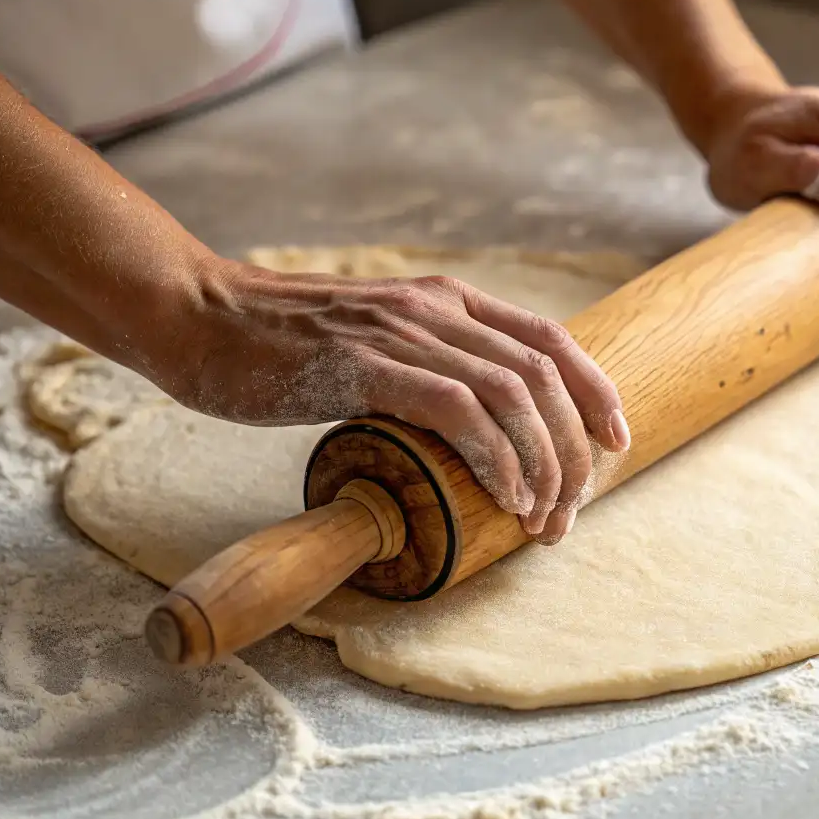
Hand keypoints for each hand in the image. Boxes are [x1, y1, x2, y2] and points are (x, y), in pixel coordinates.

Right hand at [159, 260, 630, 541]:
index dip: (595, 391)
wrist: (202, 318)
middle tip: (570, 510)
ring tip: (540, 519)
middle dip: (573, 450)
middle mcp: (436, 307)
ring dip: (541, 465)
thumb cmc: (284, 344)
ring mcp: (402, 332)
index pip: (551, 338)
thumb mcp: (376, 340)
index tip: (617, 442)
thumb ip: (427, 364)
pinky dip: (494, 458)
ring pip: (512, 394)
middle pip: (544, 375)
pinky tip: (503, 496)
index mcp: (446, 299)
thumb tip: (473, 426)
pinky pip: (457, 410)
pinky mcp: (365, 365)